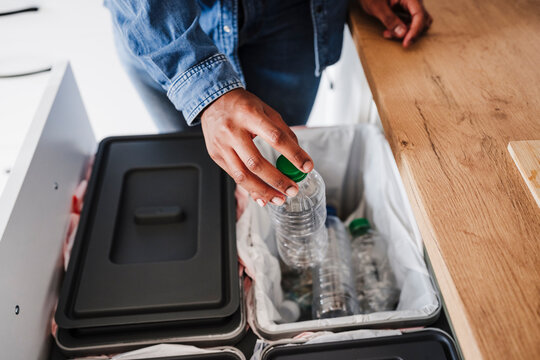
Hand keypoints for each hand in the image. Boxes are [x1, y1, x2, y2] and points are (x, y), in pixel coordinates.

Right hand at [201, 88, 313, 206]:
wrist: (213, 101)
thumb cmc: (242, 105)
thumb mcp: (266, 110)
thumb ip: (283, 131)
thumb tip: (298, 155)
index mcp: (249, 115)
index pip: (275, 138)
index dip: (293, 154)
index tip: (306, 166)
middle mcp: (232, 131)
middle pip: (256, 162)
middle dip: (277, 180)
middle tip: (292, 189)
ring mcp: (221, 145)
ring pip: (242, 175)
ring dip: (263, 191)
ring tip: (279, 198)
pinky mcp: (216, 155)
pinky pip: (234, 177)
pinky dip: (250, 189)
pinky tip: (262, 197)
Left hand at [359, 0, 432, 46]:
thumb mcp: (377, 7)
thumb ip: (389, 19)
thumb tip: (403, 33)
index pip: (419, 15)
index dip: (415, 31)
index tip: (406, 43)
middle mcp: (412, 0)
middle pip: (422, 19)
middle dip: (411, 32)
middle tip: (397, 39)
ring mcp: (409, 4)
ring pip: (416, 22)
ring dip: (405, 32)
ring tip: (387, 34)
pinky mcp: (404, 9)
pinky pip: (408, 21)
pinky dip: (400, 29)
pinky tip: (388, 32)